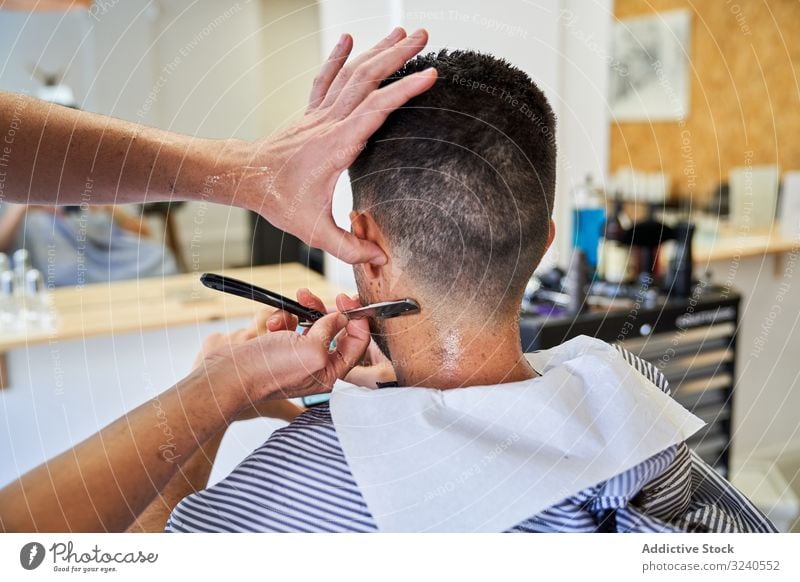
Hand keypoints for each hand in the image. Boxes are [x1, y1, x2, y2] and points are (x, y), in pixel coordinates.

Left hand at [224, 28, 436, 264]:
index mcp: (337, 145)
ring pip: (351, 74)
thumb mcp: (314, 231)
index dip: (404, 90)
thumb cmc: (278, 201)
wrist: (245, 178)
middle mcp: (330, 122)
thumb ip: (349, 247)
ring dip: (377, 51)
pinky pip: (326, 78)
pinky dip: (338, 56)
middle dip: (397, 56)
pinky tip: (348, 38)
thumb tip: (381, 259)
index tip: (430, 74)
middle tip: (423, 37)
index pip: (376, 109)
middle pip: (367, 79)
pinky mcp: (311, 114)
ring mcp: (319, 114)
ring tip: (402, 34)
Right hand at [266, 290, 396, 388]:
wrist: (230, 374)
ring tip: (286, 312)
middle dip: (323, 310)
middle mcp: (316, 364)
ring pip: (310, 323)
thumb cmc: (268, 371)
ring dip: (299, 312)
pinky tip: (272, 323)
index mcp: (329, 372)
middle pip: (333, 329)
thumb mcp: (310, 349)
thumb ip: (330, 331)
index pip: (357, 344)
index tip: (348, 300)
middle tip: (312, 297)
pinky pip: (290, 324)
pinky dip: (282, 319)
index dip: (356, 320)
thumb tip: (342, 317)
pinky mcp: (281, 346)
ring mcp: (298, 355)